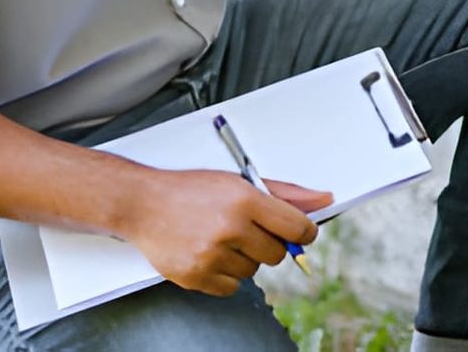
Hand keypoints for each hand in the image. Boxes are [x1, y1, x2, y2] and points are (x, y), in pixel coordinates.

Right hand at [120, 168, 331, 295]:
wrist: (143, 204)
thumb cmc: (192, 190)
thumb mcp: (239, 181)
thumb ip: (284, 193)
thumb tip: (324, 200)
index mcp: (245, 200)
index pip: (297, 228)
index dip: (305, 233)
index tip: (301, 233)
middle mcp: (230, 228)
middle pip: (278, 254)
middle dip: (269, 243)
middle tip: (247, 230)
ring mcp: (211, 255)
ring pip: (254, 270)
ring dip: (244, 258)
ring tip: (220, 238)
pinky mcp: (196, 276)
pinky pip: (232, 287)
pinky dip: (225, 274)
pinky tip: (209, 253)